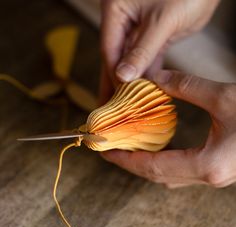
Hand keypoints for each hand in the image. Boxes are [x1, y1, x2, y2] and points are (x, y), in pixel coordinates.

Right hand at [100, 0, 219, 102]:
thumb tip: (123, 76)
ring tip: (125, 106)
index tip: (117, 98)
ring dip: (131, 82)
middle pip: (116, 57)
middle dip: (115, 83)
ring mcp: (139, 27)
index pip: (110, 49)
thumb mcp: (162, 21)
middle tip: (110, 108)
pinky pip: (147, 58)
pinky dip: (148, 74)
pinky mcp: (155, 33)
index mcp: (117, 9)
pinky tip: (146, 91)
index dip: (114, 75)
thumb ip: (143, 50)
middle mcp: (124, 19)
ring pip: (131, 60)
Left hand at [101, 70, 235, 187]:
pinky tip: (155, 150)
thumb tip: (158, 80)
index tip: (107, 151)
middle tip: (112, 149)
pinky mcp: (217, 171)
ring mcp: (214, 177)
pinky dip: (163, 162)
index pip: (154, 167)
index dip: (127, 160)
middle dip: (132, 164)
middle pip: (157, 176)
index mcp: (208, 165)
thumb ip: (188, 88)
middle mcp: (209, 177)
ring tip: (128, 149)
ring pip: (169, 177)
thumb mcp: (224, 96)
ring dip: (146, 164)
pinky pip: (181, 172)